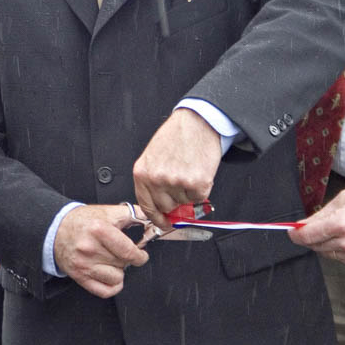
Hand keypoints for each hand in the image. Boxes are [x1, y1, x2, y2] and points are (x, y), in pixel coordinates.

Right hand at [54, 204, 148, 298]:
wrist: (55, 230)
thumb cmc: (82, 221)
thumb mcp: (106, 211)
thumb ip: (132, 214)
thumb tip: (152, 221)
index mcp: (98, 229)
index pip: (128, 251)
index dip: (140, 255)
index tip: (141, 254)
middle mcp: (89, 248)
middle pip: (123, 263)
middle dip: (127, 259)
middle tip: (121, 252)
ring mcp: (84, 265)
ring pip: (117, 278)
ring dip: (119, 271)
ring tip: (112, 261)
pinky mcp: (80, 277)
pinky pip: (105, 291)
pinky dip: (113, 286)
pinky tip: (111, 276)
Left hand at [132, 109, 221, 228]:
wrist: (197, 122)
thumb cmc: (176, 136)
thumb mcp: (154, 157)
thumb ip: (153, 182)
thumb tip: (161, 207)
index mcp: (142, 173)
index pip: (146, 206)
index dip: (157, 218)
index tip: (164, 223)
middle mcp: (157, 179)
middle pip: (166, 208)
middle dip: (175, 201)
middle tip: (182, 185)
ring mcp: (176, 182)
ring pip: (184, 203)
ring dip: (188, 192)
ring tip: (188, 171)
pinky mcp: (196, 184)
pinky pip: (199, 198)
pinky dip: (201, 189)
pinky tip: (198, 172)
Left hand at [289, 185, 344, 266]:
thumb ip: (321, 214)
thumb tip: (304, 224)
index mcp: (340, 225)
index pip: (306, 237)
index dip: (296, 234)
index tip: (292, 232)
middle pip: (315, 246)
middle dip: (311, 237)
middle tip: (316, 226)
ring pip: (327, 254)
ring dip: (326, 244)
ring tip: (340, 229)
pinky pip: (342, 259)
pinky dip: (340, 250)